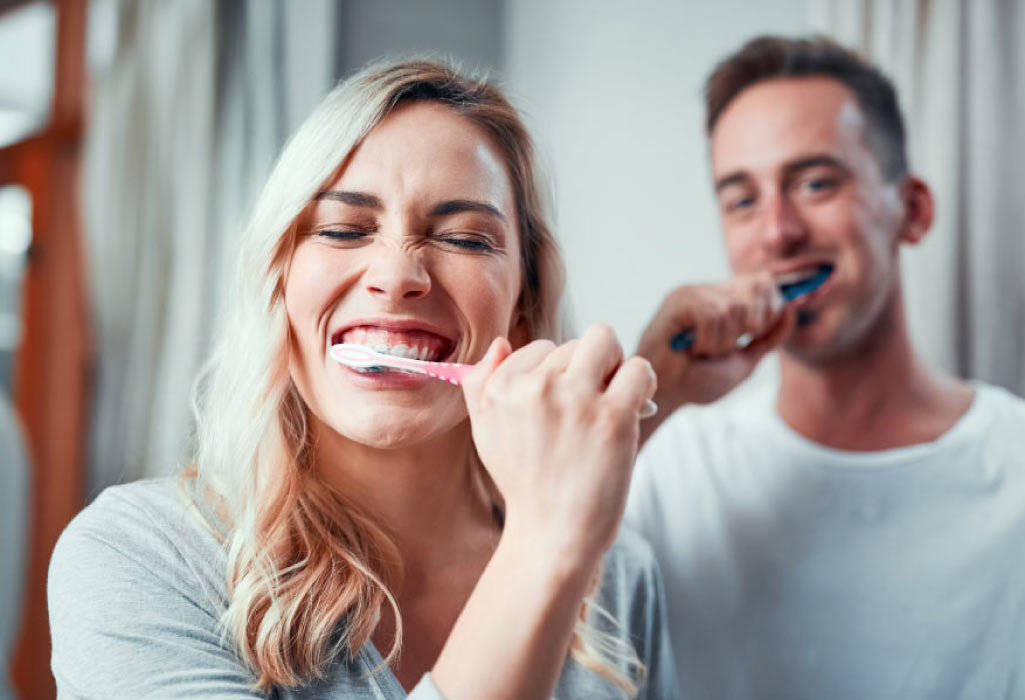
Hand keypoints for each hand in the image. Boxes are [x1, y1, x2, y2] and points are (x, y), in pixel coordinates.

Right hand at [462, 324, 656, 565]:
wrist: (552, 535)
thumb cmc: (525, 484)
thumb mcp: (486, 432)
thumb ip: (482, 383)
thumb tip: (501, 343)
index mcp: (501, 389)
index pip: (541, 348)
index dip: (558, 374)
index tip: (563, 405)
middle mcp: (535, 388)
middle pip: (575, 343)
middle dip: (588, 369)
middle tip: (591, 406)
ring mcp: (575, 400)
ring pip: (605, 341)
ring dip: (615, 366)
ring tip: (613, 399)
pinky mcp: (612, 417)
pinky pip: (638, 369)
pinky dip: (643, 383)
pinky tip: (634, 408)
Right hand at [637, 272, 794, 422]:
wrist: (668, 395)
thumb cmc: (699, 380)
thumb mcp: (745, 361)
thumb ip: (769, 338)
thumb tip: (792, 311)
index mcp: (726, 300)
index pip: (764, 283)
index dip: (772, 306)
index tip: (757, 333)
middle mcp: (711, 291)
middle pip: (755, 289)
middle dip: (750, 326)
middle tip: (724, 348)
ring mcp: (694, 293)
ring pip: (734, 308)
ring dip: (723, 342)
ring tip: (703, 352)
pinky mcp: (679, 301)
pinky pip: (712, 315)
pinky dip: (708, 341)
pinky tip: (691, 349)